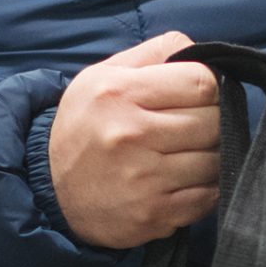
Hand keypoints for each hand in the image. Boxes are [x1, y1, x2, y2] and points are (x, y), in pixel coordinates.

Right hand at [47, 31, 220, 249]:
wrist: (49, 187)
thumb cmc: (87, 123)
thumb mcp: (105, 74)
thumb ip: (156, 53)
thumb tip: (205, 52)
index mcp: (120, 92)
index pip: (203, 83)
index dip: (213, 88)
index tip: (202, 96)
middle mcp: (131, 135)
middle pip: (214, 122)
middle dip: (214, 122)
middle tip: (195, 127)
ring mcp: (144, 179)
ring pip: (216, 160)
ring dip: (212, 156)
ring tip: (189, 153)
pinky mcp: (154, 214)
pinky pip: (208, 197)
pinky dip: (207, 189)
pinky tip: (186, 180)